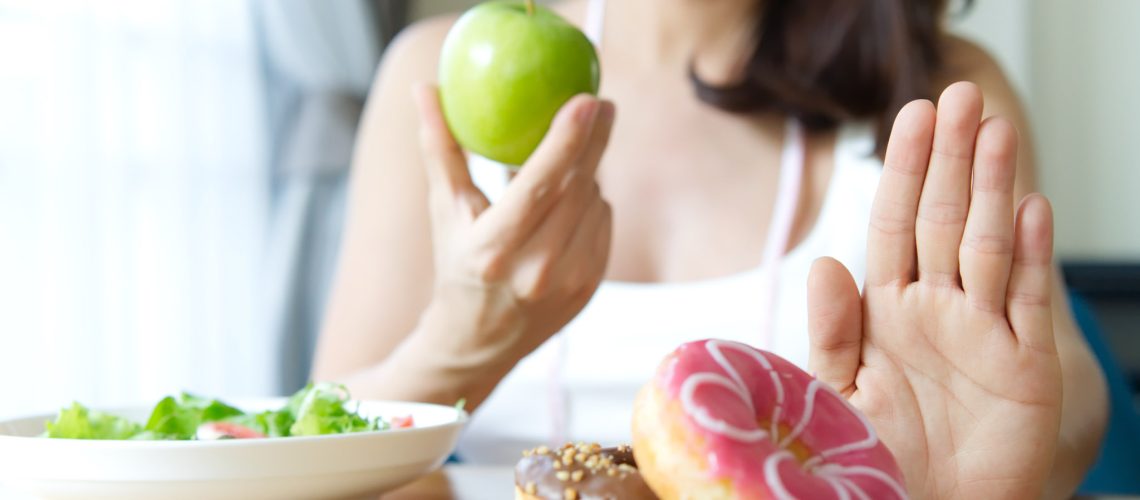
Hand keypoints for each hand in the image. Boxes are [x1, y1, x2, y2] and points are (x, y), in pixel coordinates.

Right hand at [413, 84, 614, 369]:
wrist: (477, 344)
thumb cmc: (455, 266)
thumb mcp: (443, 211)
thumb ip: (440, 149)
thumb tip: (426, 89)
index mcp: (494, 251)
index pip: (539, 187)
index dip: (565, 141)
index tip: (586, 100)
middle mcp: (536, 271)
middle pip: (579, 189)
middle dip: (595, 140)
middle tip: (601, 101)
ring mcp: (569, 283)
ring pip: (594, 202)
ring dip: (586, 174)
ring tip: (563, 166)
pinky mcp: (591, 286)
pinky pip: (602, 223)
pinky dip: (590, 202)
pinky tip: (568, 202)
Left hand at [807, 82, 1062, 498]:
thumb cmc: (873, 460)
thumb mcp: (836, 394)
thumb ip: (831, 332)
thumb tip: (825, 263)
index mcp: (885, 312)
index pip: (894, 225)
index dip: (904, 171)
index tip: (911, 115)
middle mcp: (935, 312)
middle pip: (944, 220)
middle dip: (951, 159)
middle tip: (960, 96)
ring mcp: (983, 334)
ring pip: (988, 245)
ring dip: (993, 188)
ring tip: (995, 131)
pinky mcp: (1025, 367)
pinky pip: (1028, 301)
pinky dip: (1031, 255)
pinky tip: (1032, 206)